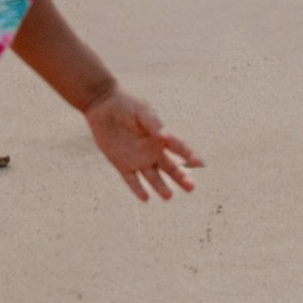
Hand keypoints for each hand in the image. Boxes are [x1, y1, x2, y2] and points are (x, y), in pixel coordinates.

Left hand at [82, 84, 200, 202]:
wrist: (102, 105)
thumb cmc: (126, 104)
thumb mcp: (142, 111)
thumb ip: (154, 124)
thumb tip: (165, 137)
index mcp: (160, 137)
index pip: (179, 148)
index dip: (189, 155)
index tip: (200, 164)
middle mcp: (152, 151)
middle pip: (170, 168)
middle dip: (181, 178)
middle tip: (191, 187)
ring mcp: (138, 159)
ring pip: (153, 177)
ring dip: (161, 187)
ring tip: (168, 196)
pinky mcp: (122, 164)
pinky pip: (131, 180)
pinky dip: (138, 189)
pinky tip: (145, 198)